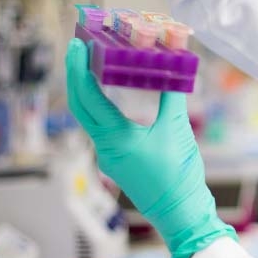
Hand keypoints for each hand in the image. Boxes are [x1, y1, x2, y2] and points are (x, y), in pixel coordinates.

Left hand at [65, 38, 234, 257]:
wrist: (180, 211)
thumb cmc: (178, 174)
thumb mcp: (177, 130)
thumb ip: (172, 97)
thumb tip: (174, 69)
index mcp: (114, 138)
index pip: (87, 98)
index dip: (79, 69)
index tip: (77, 45)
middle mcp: (104, 147)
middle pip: (80, 106)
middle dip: (76, 75)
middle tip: (78, 48)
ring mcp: (108, 155)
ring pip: (90, 117)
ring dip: (87, 90)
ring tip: (93, 65)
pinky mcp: (118, 159)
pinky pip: (102, 126)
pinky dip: (102, 105)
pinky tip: (111, 94)